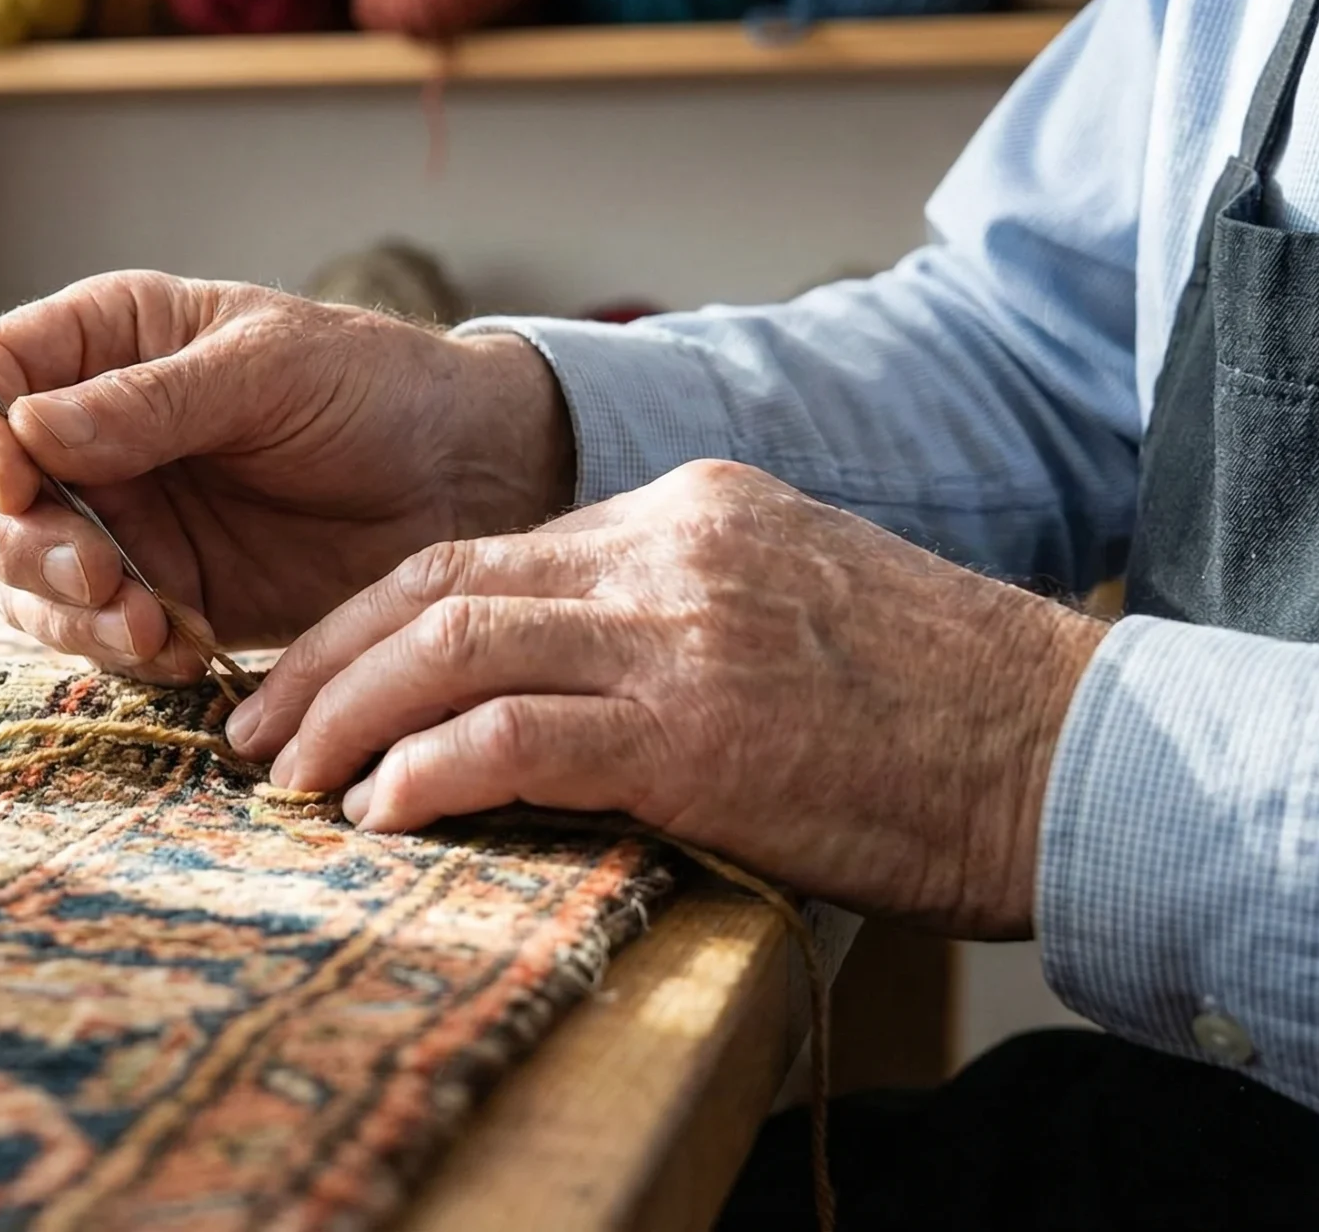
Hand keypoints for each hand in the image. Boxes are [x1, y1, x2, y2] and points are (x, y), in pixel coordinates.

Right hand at [0, 272, 572, 680]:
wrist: (463, 479)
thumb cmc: (371, 387)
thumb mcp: (266, 370)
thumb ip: (149, 403)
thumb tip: (28, 427)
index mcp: (105, 342)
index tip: (16, 484)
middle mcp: (90, 432)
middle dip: (20, 542)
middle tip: (97, 573)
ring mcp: (119, 517)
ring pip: (23, 575)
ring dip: (64, 610)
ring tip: (147, 626)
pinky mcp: (157, 592)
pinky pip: (94, 633)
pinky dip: (120, 650)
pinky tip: (183, 646)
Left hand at [225, 459, 1110, 936]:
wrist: (1065, 750)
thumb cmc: (929, 705)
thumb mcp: (786, 603)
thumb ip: (666, 609)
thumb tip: (548, 674)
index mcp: (685, 505)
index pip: (479, 550)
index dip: (372, 617)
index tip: (308, 677)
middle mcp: (668, 547)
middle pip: (437, 582)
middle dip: (324, 660)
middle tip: (253, 730)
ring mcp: (682, 630)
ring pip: (455, 645)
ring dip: (347, 716)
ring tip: (289, 780)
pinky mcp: (699, 727)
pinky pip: (517, 735)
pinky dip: (429, 769)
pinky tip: (381, 813)